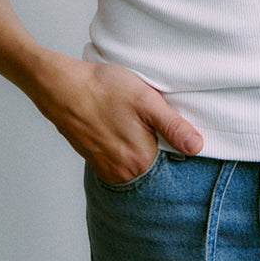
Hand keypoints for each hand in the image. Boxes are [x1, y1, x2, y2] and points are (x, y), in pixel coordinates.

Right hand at [33, 56, 203, 183]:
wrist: (62, 87)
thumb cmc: (103, 89)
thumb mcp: (146, 100)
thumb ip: (173, 126)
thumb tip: (197, 147)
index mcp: (140, 161)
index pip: (173, 164)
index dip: (178, 146)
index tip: (174, 129)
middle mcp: (124, 173)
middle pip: (155, 166)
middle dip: (160, 148)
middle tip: (151, 123)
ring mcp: (107, 169)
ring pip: (137, 164)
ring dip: (142, 149)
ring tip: (136, 124)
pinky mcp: (96, 162)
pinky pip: (120, 162)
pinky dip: (125, 150)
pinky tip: (122, 129)